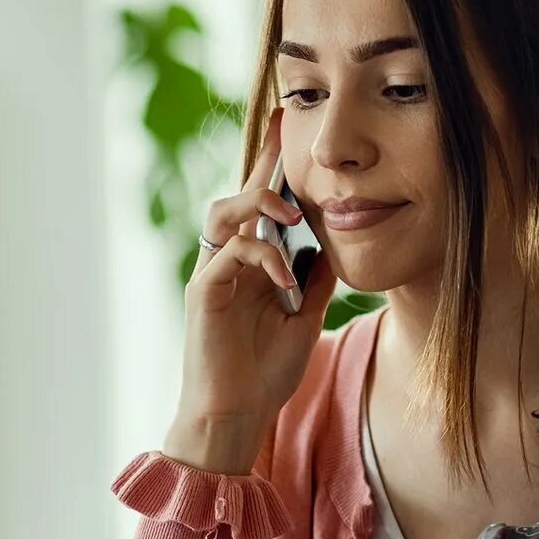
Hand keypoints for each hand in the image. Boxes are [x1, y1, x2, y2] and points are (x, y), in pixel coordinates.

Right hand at [162, 107, 341, 474]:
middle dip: (264, 160)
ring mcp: (213, 273)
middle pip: (240, 193)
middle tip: (287, 124)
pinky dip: (261, 257)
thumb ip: (315, 276)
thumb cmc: (265, 373)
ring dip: (259, 204)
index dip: (275, 162)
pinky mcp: (204, 292)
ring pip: (224, 211)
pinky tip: (285, 277)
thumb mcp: (305, 316)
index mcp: (253, 262)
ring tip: (291, 213)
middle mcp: (229, 260)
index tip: (291, 121)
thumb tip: (334, 239)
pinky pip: (230, 255)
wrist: (235, 416)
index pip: (264, 202)